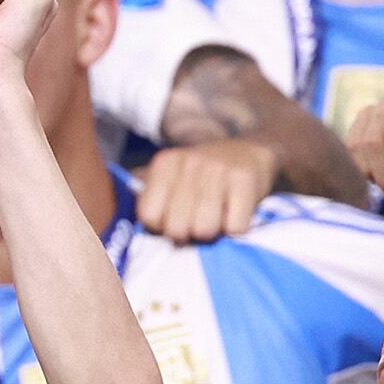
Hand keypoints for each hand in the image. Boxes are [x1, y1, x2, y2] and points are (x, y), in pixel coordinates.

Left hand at [133, 138, 273, 242]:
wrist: (249, 151)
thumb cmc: (203, 177)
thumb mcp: (172, 178)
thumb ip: (150, 199)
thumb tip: (134, 226)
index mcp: (164, 164)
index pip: (149, 216)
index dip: (162, 226)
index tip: (175, 218)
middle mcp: (189, 163)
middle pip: (177, 228)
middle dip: (189, 232)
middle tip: (199, 220)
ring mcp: (218, 170)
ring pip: (205, 230)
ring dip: (213, 231)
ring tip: (218, 216)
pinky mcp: (245, 181)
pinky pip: (234, 228)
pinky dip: (236, 228)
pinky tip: (235, 212)